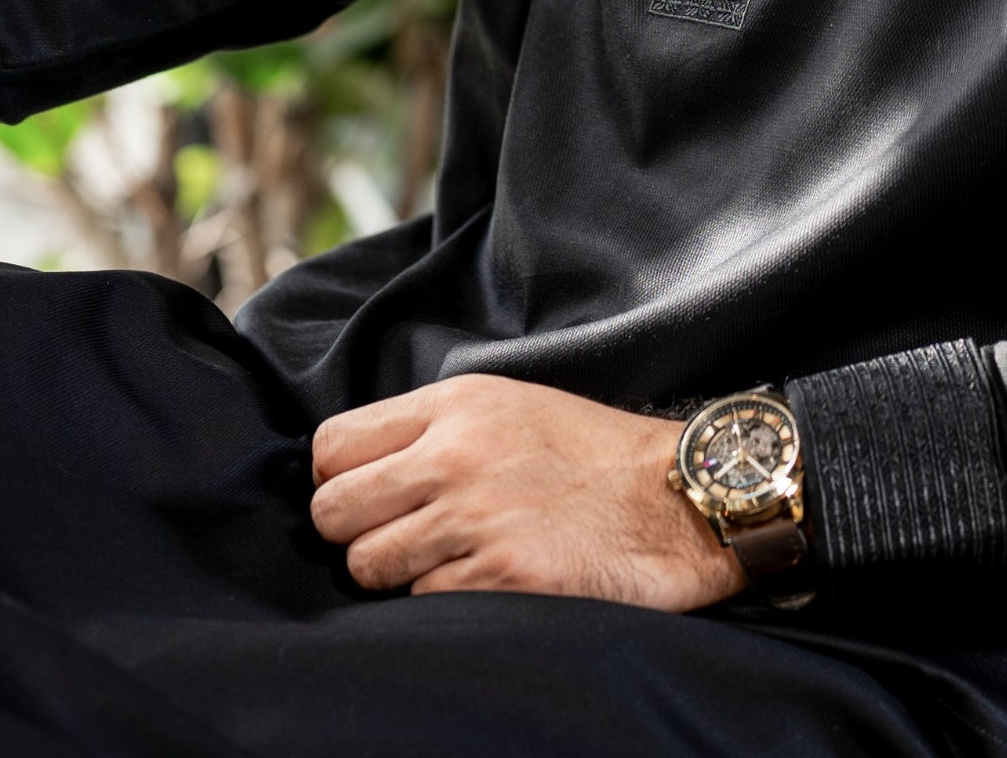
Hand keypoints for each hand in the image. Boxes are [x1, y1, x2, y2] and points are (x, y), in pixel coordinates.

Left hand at [310, 372, 746, 608]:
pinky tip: (485, 579)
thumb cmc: (590, 453)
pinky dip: (443, 600)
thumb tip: (358, 467)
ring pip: (368, 565)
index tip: (365, 496)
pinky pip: (422, 601)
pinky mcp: (499, 576)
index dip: (338, 479)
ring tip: (445, 561)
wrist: (674, 498)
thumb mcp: (508, 405)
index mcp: (453, 405)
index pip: (332, 445)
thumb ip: (433, 426)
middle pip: (333, 511)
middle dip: (353, 533)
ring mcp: (474, 518)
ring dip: (397, 574)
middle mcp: (454, 455)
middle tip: (395, 537)